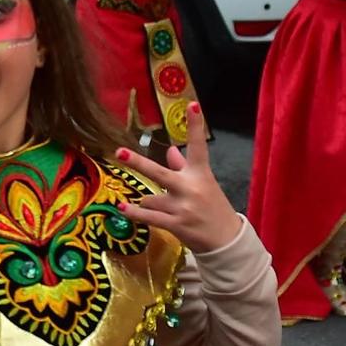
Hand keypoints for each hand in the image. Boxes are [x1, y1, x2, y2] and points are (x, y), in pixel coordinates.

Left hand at [113, 104, 241, 254]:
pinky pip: (149, 217)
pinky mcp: (176, 224)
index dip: (195, 125)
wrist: (226, 240)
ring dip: (150, 202)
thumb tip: (170, 150)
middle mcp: (190, 188)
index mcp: (200, 174)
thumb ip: (184, 166)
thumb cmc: (213, 207)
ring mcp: (182, 207)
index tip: (192, 105)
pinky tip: (122, 208)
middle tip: (119, 152)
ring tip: (165, 209)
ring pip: (150, 198)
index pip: (198, 146)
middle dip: (138, 163)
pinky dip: (135, 213)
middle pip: (160, 173)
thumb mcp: (203, 183)